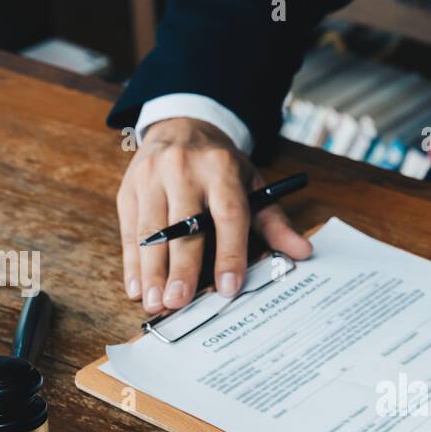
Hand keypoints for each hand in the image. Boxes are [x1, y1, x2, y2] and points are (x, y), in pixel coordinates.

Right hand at [115, 117, 311, 315]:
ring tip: (155, 303)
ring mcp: (151, 177)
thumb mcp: (252, 185)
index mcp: (221, 168)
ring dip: (152, 272)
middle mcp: (183, 170)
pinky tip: (136, 287)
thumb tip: (302, 252)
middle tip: (179, 302)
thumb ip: (274, 222)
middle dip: (181, 269)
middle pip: (183, 227)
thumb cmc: (221, 167)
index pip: (227, 215)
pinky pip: (129, 230)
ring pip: (150, 232)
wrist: (181, 128)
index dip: (229, 253)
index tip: (228, 287)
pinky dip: (132, 263)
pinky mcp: (129, 189)